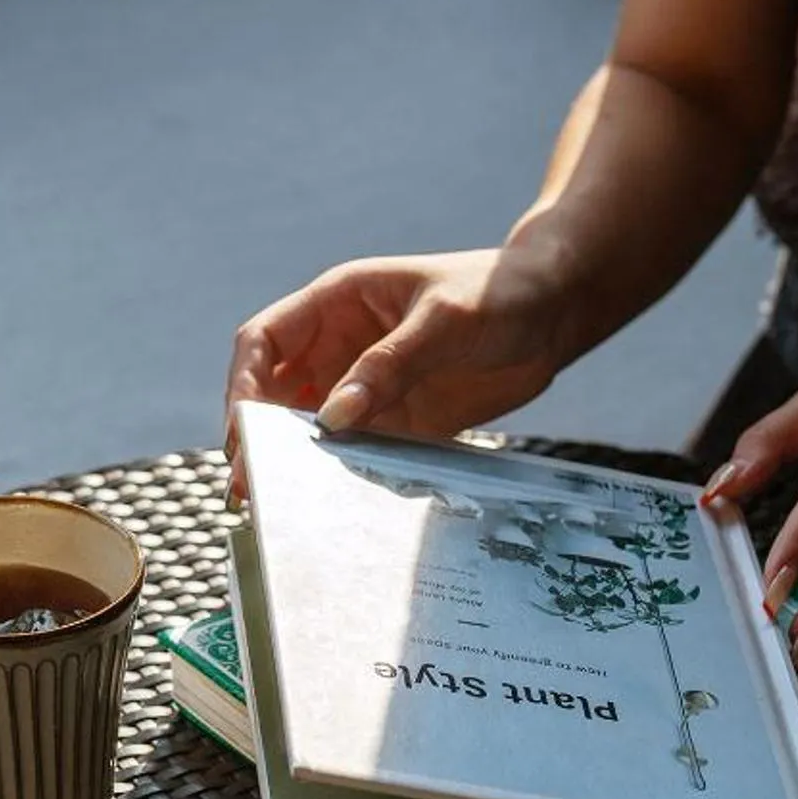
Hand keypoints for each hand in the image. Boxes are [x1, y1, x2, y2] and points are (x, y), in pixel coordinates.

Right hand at [225, 248, 572, 488]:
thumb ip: (388, 367)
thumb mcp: (443, 322)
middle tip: (250, 485)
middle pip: (274, 391)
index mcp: (337, 303)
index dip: (244, 383)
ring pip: (309, 426)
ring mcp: (367, 385)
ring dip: (292, 461)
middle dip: (257, 434)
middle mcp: (340, 345)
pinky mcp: (396, 419)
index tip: (243, 428)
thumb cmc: (497, 295)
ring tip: (278, 503)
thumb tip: (332, 418)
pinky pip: (356, 450)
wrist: (554, 313)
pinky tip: (330, 502)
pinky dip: (338, 475)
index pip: (264, 341)